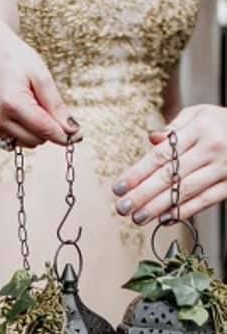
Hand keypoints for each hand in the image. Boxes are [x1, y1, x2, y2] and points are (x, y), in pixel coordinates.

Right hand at [0, 22, 80, 147]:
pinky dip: (18, 128)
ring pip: (23, 142)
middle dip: (46, 129)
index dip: (63, 134)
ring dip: (32, 130)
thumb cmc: (15, 59)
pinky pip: (10, 138)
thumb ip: (56, 106)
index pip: (44, 129)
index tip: (77, 137)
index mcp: (11, 102)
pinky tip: (15, 109)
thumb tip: (72, 131)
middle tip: (47, 108)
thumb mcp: (41, 77)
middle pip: (34, 140)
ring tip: (28, 105)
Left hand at [113, 105, 226, 223]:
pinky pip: (206, 200)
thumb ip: (175, 129)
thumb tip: (151, 140)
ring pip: (185, 191)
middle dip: (142, 194)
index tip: (118, 187)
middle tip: (122, 208)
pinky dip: (185, 210)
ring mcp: (224, 167)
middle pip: (170, 175)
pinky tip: (166, 218)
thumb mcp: (201, 114)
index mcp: (200, 127)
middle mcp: (212, 147)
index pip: (161, 154)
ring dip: (158, 207)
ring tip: (138, 217)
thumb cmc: (223, 123)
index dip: (137, 173)